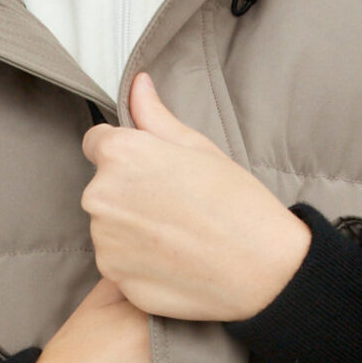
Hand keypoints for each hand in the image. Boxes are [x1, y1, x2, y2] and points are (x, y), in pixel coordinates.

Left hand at [78, 73, 310, 321]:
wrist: (264, 269)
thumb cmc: (238, 204)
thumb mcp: (199, 148)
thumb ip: (155, 117)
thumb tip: (138, 85)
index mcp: (119, 154)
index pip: (97, 143)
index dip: (127, 155)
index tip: (153, 171)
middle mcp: (100, 196)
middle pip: (103, 188)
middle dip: (129, 193)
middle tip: (176, 206)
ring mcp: (105, 241)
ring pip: (109, 228)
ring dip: (132, 230)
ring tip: (178, 236)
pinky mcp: (114, 277)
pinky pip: (118, 262)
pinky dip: (138, 262)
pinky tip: (174, 261)